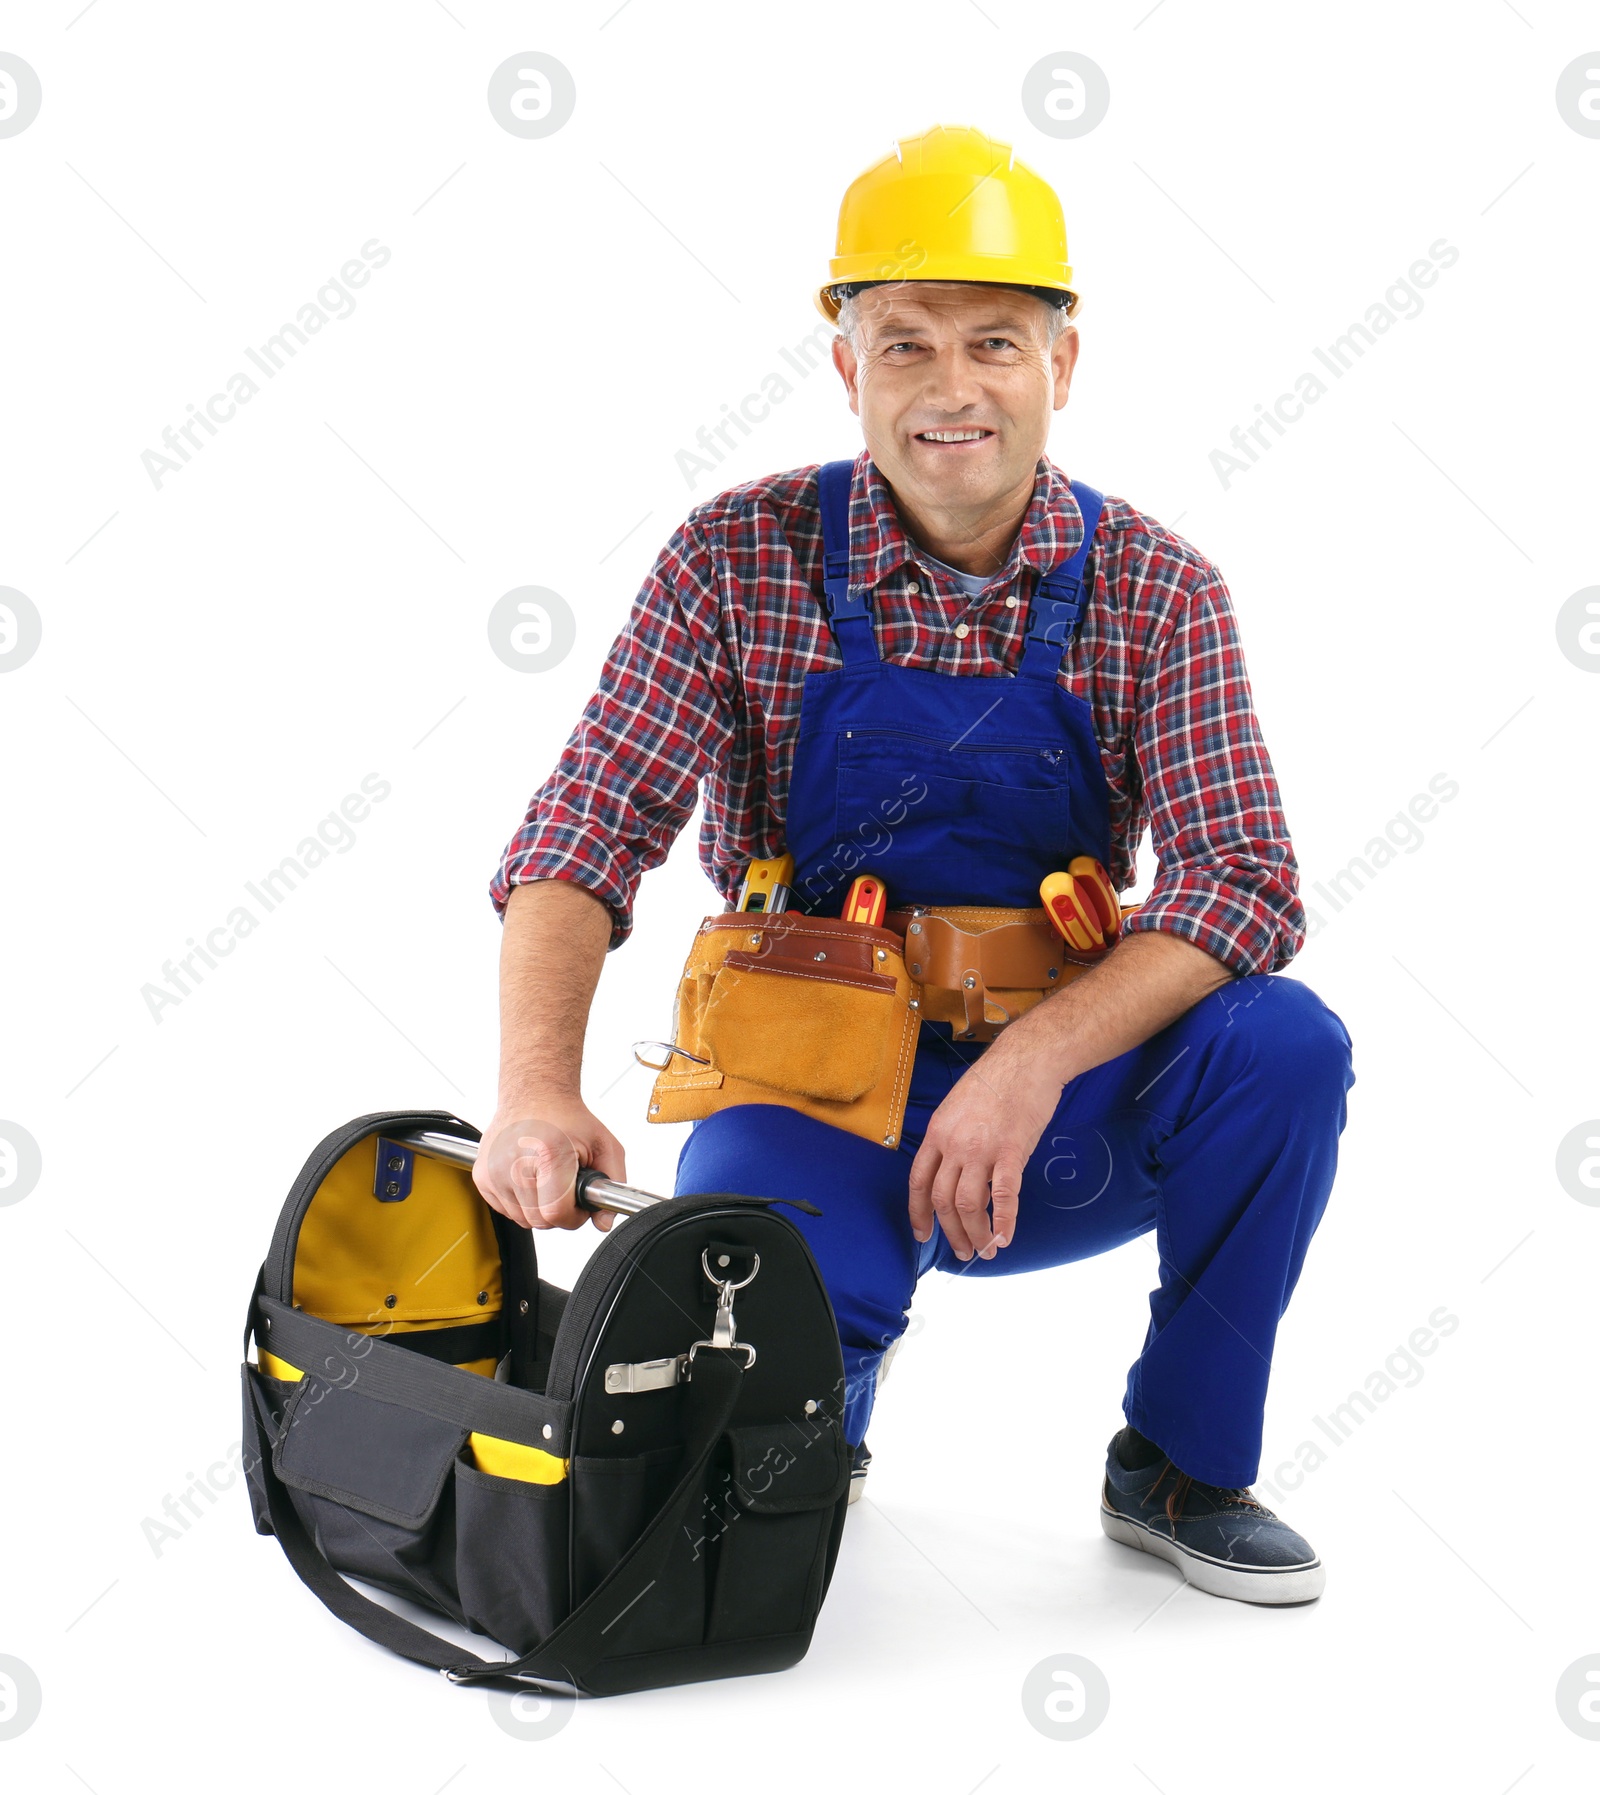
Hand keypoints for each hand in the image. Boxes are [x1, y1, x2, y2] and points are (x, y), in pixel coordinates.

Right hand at [472, 1093, 625, 1232]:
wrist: (535, 1093)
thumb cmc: (568, 1117)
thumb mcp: (605, 1145)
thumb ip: (613, 1184)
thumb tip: (604, 1222)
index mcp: (547, 1155)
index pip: (556, 1214)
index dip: (574, 1216)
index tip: (579, 1202)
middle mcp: (514, 1163)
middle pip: (539, 1221)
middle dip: (558, 1212)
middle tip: (565, 1186)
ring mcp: (493, 1171)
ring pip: (521, 1219)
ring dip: (538, 1208)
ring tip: (546, 1178)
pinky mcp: (481, 1175)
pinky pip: (505, 1210)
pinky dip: (520, 1202)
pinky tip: (529, 1177)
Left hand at [907, 1040, 1062, 1260]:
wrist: (1026, 1060)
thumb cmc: (997, 1081)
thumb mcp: (959, 1108)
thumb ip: (954, 1142)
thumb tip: (961, 1177)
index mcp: (937, 1133)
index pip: (918, 1182)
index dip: (919, 1212)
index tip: (924, 1233)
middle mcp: (954, 1144)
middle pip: (943, 1200)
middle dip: (951, 1232)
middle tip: (963, 1251)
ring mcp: (981, 1149)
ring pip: (969, 1204)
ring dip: (976, 1234)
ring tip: (986, 1250)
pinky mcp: (1011, 1151)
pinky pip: (1003, 1196)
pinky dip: (1004, 1222)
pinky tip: (1006, 1238)